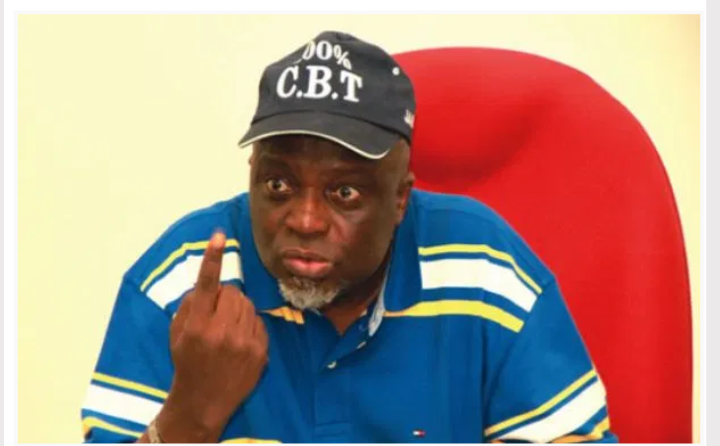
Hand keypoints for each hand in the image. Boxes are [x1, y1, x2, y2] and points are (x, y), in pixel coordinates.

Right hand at [153, 231, 268, 442]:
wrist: (203, 402)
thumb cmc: (187, 363)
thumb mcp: (177, 333)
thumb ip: (191, 304)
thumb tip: (209, 283)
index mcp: (197, 325)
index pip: (206, 284)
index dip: (212, 257)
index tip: (219, 235)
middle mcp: (221, 332)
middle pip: (232, 292)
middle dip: (224, 297)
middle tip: (216, 314)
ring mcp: (244, 342)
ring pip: (247, 304)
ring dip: (238, 310)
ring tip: (226, 329)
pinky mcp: (260, 351)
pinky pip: (258, 321)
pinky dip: (249, 324)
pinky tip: (238, 340)